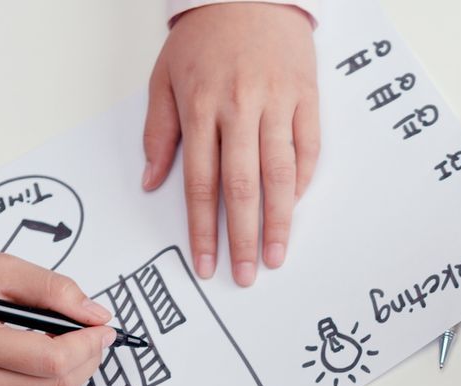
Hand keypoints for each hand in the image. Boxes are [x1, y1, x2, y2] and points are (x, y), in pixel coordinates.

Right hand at [0, 256, 112, 385]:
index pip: (51, 359)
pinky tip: (47, 361)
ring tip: (73, 344)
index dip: (87, 344)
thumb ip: (52, 288)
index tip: (101, 327)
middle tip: (94, 335)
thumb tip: (95, 315)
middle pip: (58, 383)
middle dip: (89, 357)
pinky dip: (55, 384)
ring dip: (77, 371)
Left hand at [144, 2, 319, 286]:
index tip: (206, 262)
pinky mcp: (305, 98)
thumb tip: (152, 182)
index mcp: (200, 108)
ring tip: (274, 256)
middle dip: (241, 238)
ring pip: (280, 176)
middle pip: (241, 188)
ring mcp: (276, 104)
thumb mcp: (165, 77)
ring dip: (278, 222)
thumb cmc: (205, 36)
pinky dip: (304, 181)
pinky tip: (296, 208)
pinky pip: (308, 149)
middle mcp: (239, 109)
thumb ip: (159, 132)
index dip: (202, 229)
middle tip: (243, 275)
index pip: (199, 183)